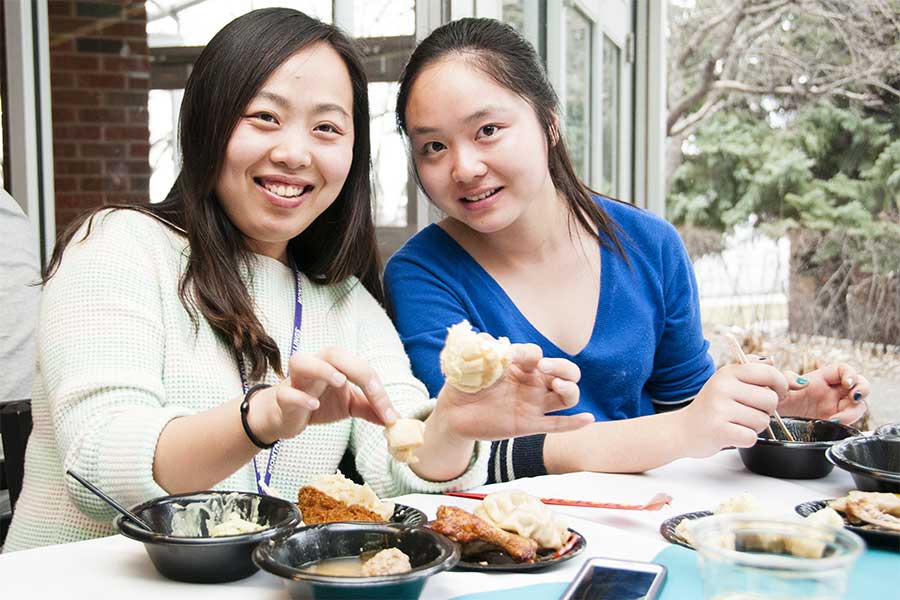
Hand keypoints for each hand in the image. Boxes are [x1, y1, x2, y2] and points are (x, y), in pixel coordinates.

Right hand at [248, 347, 398, 441]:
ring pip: (302, 361)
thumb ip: (370, 408)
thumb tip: (395, 419)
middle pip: (334, 353)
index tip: (390, 416)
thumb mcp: (349, 405)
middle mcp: (315, 365)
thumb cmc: (318, 403)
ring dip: (322, 369)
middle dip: (358, 370)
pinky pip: (287, 392)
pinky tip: (314, 405)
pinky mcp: (282, 397)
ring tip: (340, 381)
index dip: (378, 391)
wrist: (285, 417)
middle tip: (373, 391)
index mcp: (335, 364)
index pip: (361, 369)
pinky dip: (300, 397)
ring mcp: (296, 380)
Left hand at [433, 343, 593, 440]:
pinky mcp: (528, 425)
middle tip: (545, 368)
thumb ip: (488, 351)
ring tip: (558, 386)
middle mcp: (532, 383)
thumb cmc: (464, 383)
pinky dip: (574, 423)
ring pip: (567, 397)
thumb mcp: (473, 362)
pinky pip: (556, 425)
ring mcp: (532, 404)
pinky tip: (588, 419)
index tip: (513, 357)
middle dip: (563, 367)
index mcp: (520, 365)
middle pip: (566, 372)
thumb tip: (506, 348)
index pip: (536, 353)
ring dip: (570, 389)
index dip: (530, 353)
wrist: (452, 413)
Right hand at [679, 363, 787, 457]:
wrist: (683, 430)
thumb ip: (754, 372)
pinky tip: (732, 434)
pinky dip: (746, 440)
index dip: (781, 385)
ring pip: (762, 420)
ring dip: (755, 427)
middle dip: (766, 410)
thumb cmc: (712, 407)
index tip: (777, 393)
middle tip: (748, 412)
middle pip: (770, 400)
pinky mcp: (719, 431)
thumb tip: (780, 367)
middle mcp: (722, 387)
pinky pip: (751, 437)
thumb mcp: (728, 382)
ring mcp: (719, 408)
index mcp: (727, 372)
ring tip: (737, 423)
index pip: (769, 373)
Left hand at [777, 363, 869, 424]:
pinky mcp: (834, 423)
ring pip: (858, 405)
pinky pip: (850, 422)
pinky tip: (833, 424)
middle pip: (859, 385)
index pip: (842, 369)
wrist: (773, 423)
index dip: (850, 373)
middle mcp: (831, 392)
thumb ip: (788, 380)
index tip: (847, 383)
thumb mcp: (779, 389)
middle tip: (853, 397)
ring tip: (836, 419)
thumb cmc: (776, 403)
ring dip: (853, 411)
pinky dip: (847, 423)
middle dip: (862, 389)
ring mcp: (835, 408)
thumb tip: (802, 381)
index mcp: (820, 379)